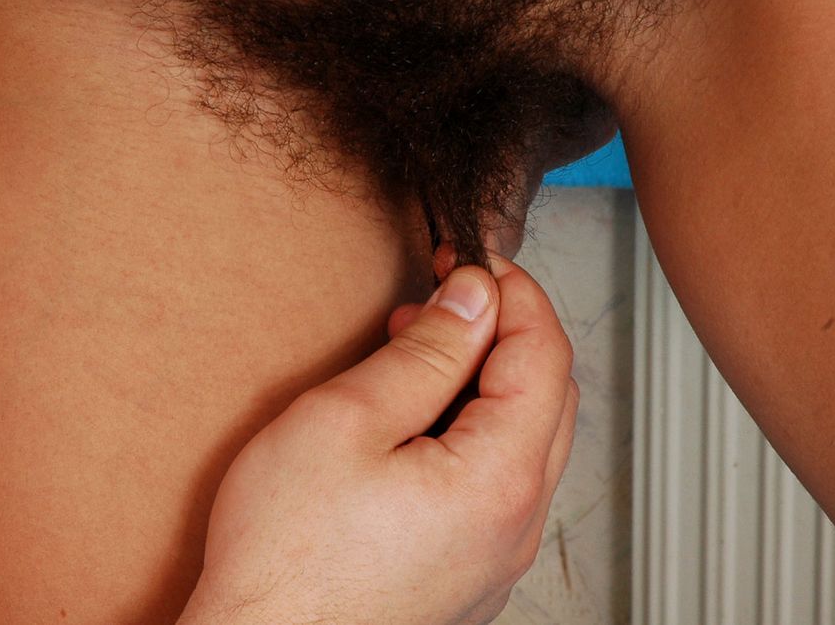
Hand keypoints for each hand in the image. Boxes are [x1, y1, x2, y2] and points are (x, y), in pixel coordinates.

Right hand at [182, 251, 578, 624]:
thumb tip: (475, 298)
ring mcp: (498, 557)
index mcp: (500, 479)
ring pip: (526, 440)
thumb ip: (426, 353)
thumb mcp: (346, 420)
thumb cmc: (286, 559)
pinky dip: (473, 433)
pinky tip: (413, 423)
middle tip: (438, 299)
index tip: (470, 259)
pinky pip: (499, 485)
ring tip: (411, 355)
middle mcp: (516, 524)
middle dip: (501, 331)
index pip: (544, 352)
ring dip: (484, 382)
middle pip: (548, 393)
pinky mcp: (471, 576)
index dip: (512, 290)